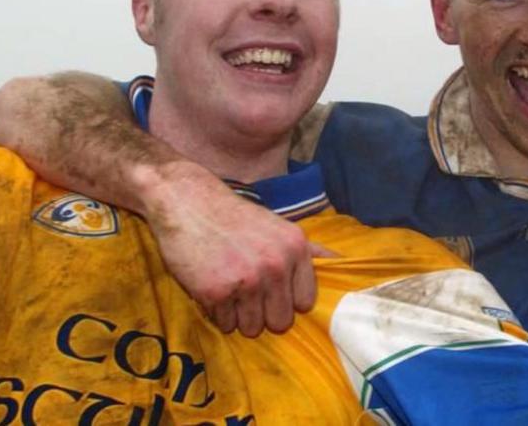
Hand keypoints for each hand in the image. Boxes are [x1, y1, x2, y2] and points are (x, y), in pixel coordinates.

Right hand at [142, 164, 329, 336]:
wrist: (186, 200)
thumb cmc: (233, 217)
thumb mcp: (278, 226)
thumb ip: (309, 250)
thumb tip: (341, 264)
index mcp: (295, 248)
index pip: (305, 302)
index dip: (286, 299)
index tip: (270, 288)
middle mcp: (276, 265)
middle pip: (280, 322)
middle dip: (263, 313)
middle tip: (245, 290)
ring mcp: (247, 280)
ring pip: (252, 328)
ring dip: (238, 315)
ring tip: (227, 287)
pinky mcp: (217, 292)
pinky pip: (224, 324)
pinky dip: (216, 313)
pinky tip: (210, 286)